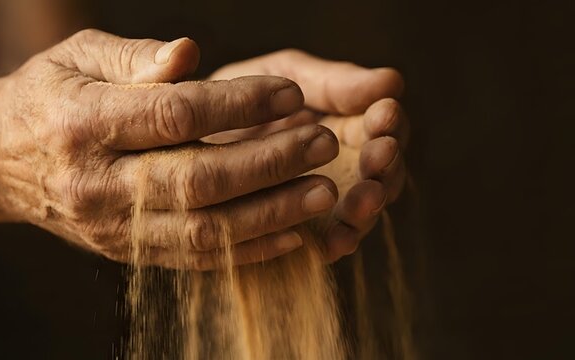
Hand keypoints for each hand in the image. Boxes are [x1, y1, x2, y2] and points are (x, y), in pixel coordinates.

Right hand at [0, 30, 341, 269]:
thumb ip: (136, 56)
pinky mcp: (124, 253)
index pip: (174, 116)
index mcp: (83, 123)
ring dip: (271, 214)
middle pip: (197, 179)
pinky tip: (292, 233)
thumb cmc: (49, 96)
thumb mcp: (77, 56)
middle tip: (323, 142)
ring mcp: (110, 227)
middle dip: (269, 161)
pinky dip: (247, 251)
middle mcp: (95, 182)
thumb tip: (191, 54)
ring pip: (202, 230)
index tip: (290, 93)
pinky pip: (193, 259)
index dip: (239, 104)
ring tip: (324, 192)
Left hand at [206, 49, 408, 261]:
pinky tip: (336, 239)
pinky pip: (326, 244)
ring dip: (368, 206)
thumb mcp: (286, 75)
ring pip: (361, 211)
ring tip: (364, 197)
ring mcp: (323, 202)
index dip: (390, 122)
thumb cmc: (239, 95)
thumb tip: (394, 80)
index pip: (385, 127)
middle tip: (381, 154)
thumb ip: (335, 80)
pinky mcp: (299, 233)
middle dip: (386, 165)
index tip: (384, 112)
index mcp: (347, 124)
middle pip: (383, 173)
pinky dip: (336, 242)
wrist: (180, 135)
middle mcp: (344, 167)